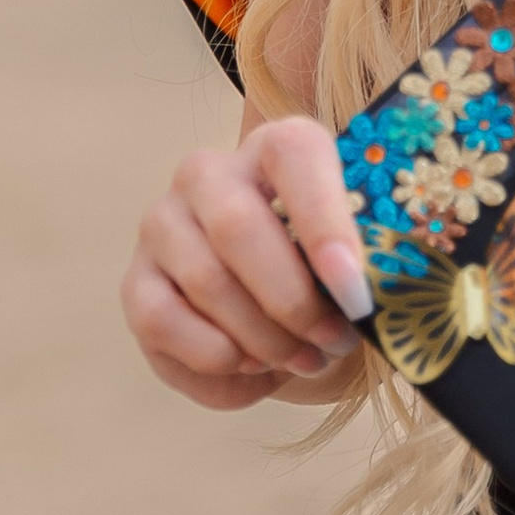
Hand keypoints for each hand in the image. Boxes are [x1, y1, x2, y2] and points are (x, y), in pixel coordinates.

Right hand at [121, 114, 375, 411]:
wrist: (275, 299)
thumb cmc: (325, 267)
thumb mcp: (356, 251)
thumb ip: (370, 258)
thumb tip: (379, 295)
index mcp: (278, 145)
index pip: (294, 157)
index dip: (325, 223)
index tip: (355, 290)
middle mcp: (208, 172)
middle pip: (239, 228)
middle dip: (294, 301)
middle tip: (335, 341)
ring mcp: (163, 224)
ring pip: (206, 282)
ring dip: (264, 338)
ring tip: (305, 359)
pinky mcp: (135, 282)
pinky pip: (163, 323)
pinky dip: (216, 360)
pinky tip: (255, 369)